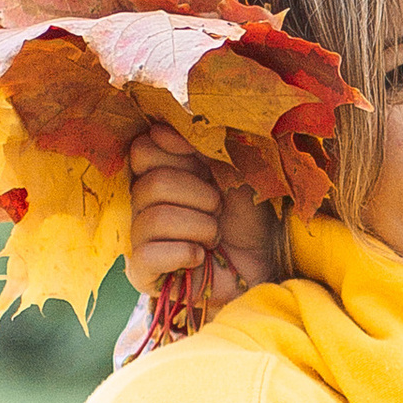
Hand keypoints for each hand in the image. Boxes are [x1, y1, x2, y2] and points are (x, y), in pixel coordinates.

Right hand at [124, 122, 273, 305]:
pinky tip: (200, 257)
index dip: (177, 153)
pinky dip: (184, 254)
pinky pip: (147, 255)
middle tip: (219, 209)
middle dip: (200, 196)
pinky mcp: (142, 272)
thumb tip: (160, 130)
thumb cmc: (247, 215)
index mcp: (159, 172)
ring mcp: (139, 237)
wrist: (263, 262)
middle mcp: (142, 203)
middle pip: (153, 184)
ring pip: (155, 219)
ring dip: (201, 227)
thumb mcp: (231, 169)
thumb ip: (199, 145)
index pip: (142, 149)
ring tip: (215, 236)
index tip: (206, 165)